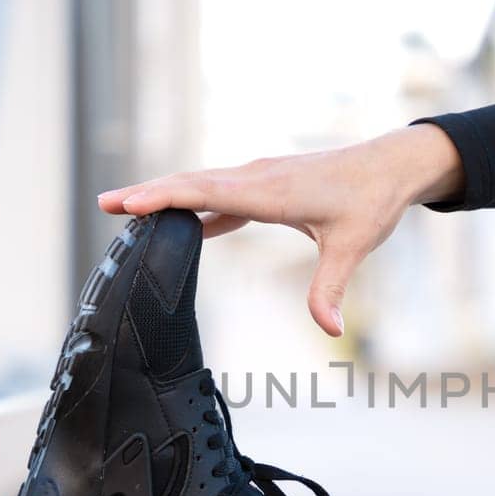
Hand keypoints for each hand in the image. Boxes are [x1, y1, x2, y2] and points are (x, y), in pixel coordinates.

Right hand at [97, 124, 464, 336]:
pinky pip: (219, 192)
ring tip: (124, 208)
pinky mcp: (264, 183)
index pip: (208, 192)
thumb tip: (328, 328)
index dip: (167, 197)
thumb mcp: (353, 247)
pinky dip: (194, 202)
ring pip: (202, 183)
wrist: (390, 167)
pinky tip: (179, 221)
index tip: (130, 203)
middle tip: (105, 203)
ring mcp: (259, 177)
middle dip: (148, 192)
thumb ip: (331, 289)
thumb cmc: (371, 202)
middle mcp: (259, 177)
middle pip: (193, 183)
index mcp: (272, 190)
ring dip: (165, 194)